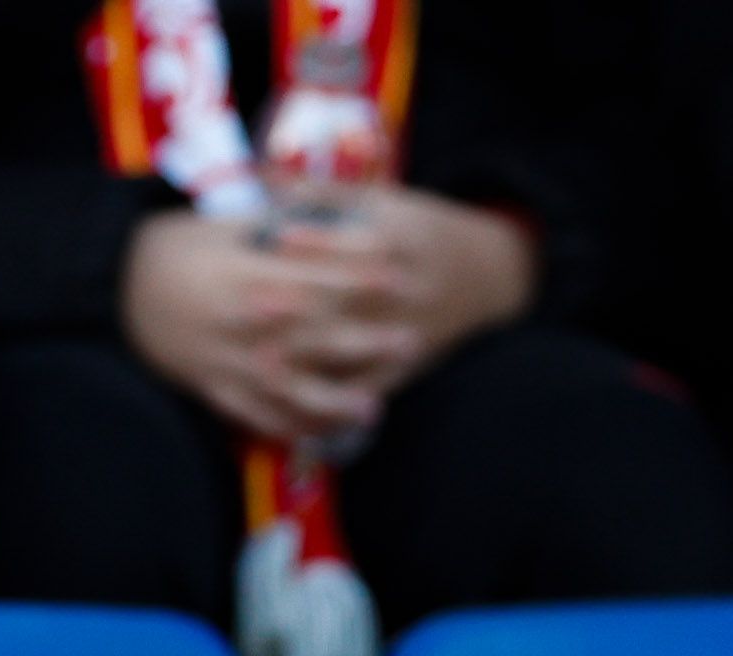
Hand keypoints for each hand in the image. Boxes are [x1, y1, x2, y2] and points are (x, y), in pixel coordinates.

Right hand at [123, 211, 373, 448]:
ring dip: (335, 401)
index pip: (315, 278)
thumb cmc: (171, 248)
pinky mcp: (213, 390)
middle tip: (410, 341)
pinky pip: (256, 417)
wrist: (113, 289)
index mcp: (247, 278)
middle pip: (314, 336)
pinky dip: (289, 428)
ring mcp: (228, 364)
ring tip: (373, 407)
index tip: (397, 278)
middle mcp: (243, 327)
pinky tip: (321, 433)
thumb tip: (321, 214)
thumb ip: (272, 226)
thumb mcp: (220, 225)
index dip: (360, 279)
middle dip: (365, 341)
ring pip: (290, 389)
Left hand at [248, 186, 536, 401]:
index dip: (316, 240)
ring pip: (354, 352)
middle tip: (248, 305)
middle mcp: (408, 290)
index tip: (273, 238)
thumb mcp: (386, 200)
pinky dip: (332, 400)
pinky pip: (366, 388)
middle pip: (350, 300)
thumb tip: (270, 175)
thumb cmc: (421, 229)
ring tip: (261, 361)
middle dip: (300, 305)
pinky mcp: (406, 368)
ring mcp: (408, 334)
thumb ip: (328, 192)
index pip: (358, 242)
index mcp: (404, 242)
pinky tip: (293, 404)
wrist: (485, 276)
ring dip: (308, 360)